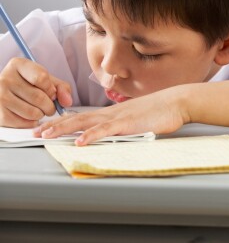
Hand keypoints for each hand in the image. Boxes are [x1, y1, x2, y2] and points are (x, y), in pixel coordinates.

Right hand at [0, 58, 72, 127]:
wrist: (6, 92)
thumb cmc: (29, 85)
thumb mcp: (46, 80)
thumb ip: (62, 88)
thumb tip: (67, 102)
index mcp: (18, 65)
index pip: (42, 78)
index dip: (52, 90)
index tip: (52, 93)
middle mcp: (5, 78)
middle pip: (39, 98)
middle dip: (50, 106)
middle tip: (50, 107)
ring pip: (32, 112)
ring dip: (41, 115)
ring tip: (39, 111)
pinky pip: (22, 122)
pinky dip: (31, 122)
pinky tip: (30, 117)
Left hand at [35, 86, 189, 145]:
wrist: (178, 101)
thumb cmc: (162, 110)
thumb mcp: (138, 118)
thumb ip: (124, 124)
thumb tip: (115, 132)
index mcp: (113, 112)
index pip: (83, 116)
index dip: (63, 121)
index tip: (47, 127)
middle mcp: (112, 112)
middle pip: (77, 118)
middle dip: (54, 125)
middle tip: (36, 131)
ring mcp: (119, 117)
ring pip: (85, 122)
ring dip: (64, 128)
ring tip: (47, 134)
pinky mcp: (128, 123)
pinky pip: (105, 130)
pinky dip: (91, 135)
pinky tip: (80, 140)